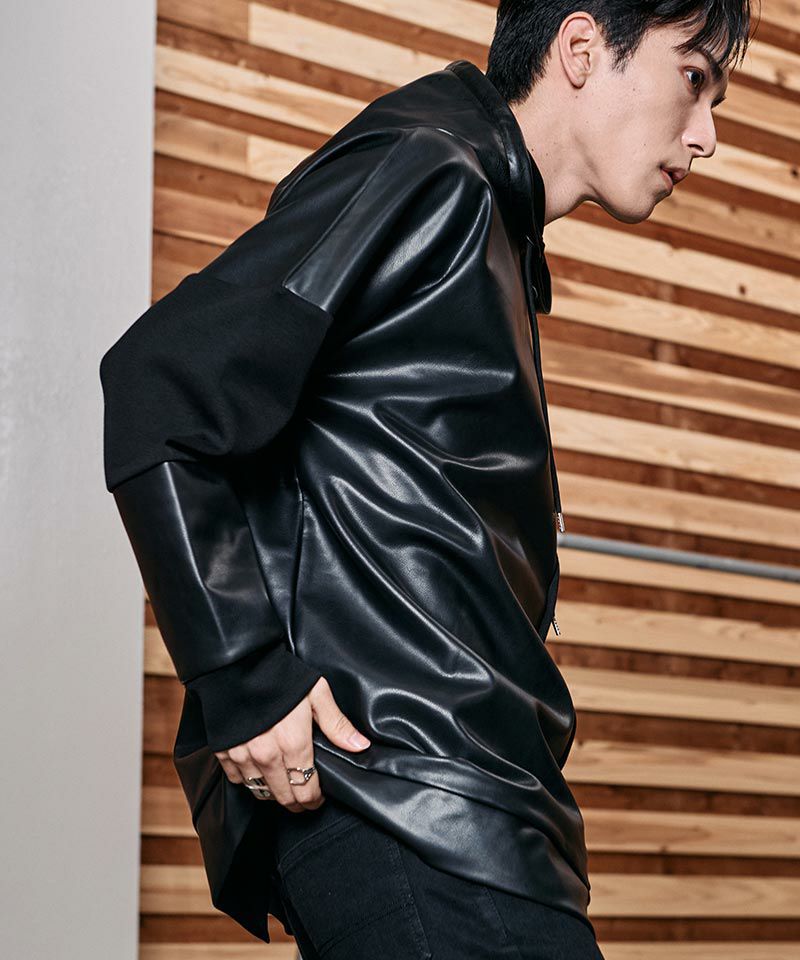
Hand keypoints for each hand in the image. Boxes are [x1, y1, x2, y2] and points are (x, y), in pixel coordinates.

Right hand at [213, 676, 370, 811]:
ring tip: (284, 785)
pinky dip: (249, 780)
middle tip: (304, 797)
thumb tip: (360, 746)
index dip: (315, 799)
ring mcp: (243, 756)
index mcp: (293, 743)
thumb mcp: (316, 693)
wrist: (238, 663)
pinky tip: (259, 771)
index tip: (318, 797)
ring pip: (261, 792)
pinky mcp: (224, 752)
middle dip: (298, 802)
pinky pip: (238, 781)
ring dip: (275, 793)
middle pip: (285, 797)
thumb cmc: (280, 675)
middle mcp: (268, 756)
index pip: (307, 789)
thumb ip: (337, 724)